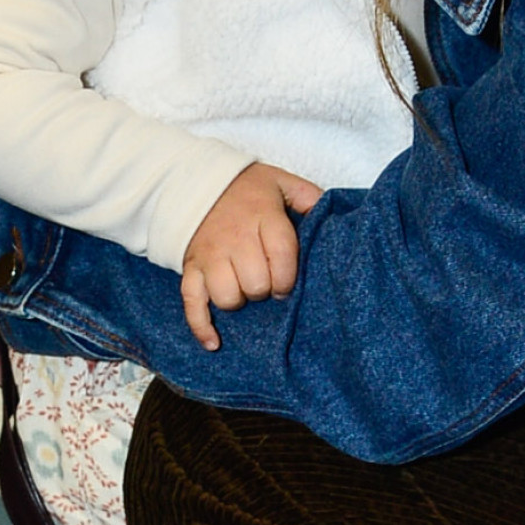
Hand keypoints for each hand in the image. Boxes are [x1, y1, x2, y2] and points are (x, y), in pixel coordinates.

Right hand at [180, 162, 322, 351]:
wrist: (199, 183)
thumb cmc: (248, 189)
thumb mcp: (282, 182)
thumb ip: (309, 197)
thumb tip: (333, 218)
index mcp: (262, 218)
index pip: (281, 259)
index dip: (288, 278)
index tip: (288, 282)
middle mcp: (235, 239)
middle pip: (255, 284)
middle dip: (265, 289)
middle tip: (266, 281)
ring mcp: (209, 255)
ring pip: (227, 297)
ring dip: (240, 300)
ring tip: (245, 289)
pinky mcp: (190, 268)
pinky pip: (192, 302)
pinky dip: (201, 326)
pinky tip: (214, 342)